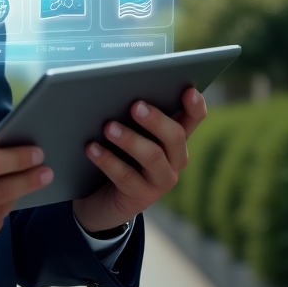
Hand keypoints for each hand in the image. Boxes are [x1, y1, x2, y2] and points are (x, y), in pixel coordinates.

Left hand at [72, 87, 206, 234]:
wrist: (103, 198)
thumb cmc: (119, 154)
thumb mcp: (130, 132)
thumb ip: (134, 116)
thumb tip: (119, 88)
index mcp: (175, 139)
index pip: (193, 119)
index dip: (195, 106)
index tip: (188, 90)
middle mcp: (175, 160)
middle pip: (175, 136)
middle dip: (156, 120)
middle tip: (135, 106)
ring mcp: (160, 181)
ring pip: (152, 157)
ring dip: (130, 140)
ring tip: (109, 127)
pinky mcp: (141, 197)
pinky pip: (125, 176)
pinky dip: (107, 160)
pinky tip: (92, 149)